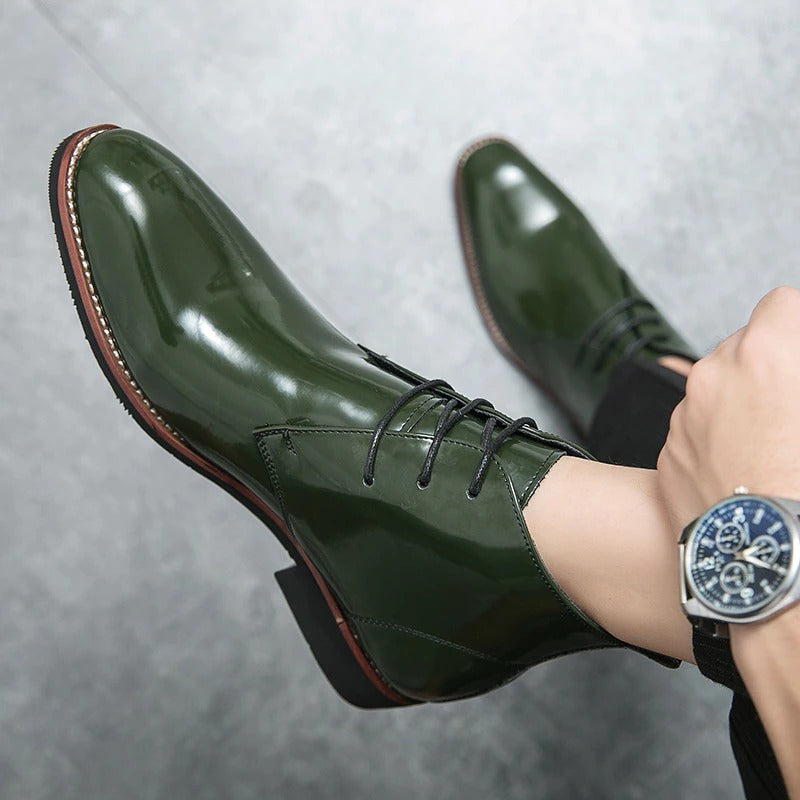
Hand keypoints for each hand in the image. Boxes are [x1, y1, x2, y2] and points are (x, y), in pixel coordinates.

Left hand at [657, 287, 799, 797]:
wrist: (781, 582)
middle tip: (794, 413)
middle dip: (772, 369)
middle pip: (745, 349)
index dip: (797, 329)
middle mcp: (712, 379)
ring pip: (716, 392)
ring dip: (742, 406)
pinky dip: (716, 442)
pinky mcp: (667, 458)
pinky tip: (748, 477)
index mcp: (767, 356)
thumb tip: (791, 372)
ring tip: (777, 455)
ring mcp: (683, 420)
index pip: (781, 306)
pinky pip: (695, 432)